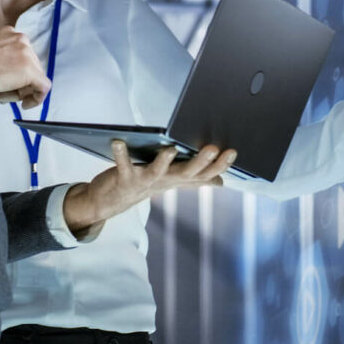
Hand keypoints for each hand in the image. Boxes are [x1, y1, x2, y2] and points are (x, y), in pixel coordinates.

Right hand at [0, 26, 50, 108]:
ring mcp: (27, 54)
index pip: (24, 57)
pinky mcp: (30, 70)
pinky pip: (43, 87)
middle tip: (3, 93)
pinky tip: (24, 104)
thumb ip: (3, 58)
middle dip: (20, 84)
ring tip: (1, 94)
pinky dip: (36, 99)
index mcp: (11, 33)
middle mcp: (22, 40)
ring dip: (21, 91)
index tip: (7, 84)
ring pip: (36, 78)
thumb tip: (12, 73)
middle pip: (32, 67)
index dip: (17, 75)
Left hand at [63, 140, 236, 235]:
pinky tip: (118, 141)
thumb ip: (196, 179)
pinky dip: (120, 153)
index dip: (219, 165)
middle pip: (186, 173)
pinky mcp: (124, 178)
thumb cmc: (144, 184)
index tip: (232, 152)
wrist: (111, 201)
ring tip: (170, 148)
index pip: (204, 174)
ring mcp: (145, 181)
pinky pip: (122, 164)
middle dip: (200, 162)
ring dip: (164, 161)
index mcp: (178, 179)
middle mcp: (164, 181)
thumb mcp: (172, 181)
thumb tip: (220, 181)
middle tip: (213, 148)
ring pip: (157, 172)